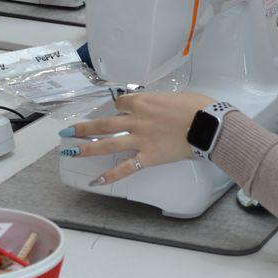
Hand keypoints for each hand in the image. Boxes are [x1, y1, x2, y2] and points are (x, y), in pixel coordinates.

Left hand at [59, 92, 213, 184]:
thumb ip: (161, 102)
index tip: (116, 111)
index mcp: (144, 101)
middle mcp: (137, 120)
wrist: (209, 125)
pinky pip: (126, 167)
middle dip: (84, 128)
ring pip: (107, 143)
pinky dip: (110, 175)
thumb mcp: (176, 97)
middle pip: (104, 123)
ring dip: (87, 147)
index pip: (121, 102)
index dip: (117, 107)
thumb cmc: (199, 107)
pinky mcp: (148, 157)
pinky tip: (96, 180)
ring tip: (70, 150)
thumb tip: (159, 107)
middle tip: (68, 131)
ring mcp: (141, 139)